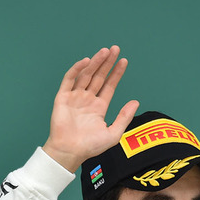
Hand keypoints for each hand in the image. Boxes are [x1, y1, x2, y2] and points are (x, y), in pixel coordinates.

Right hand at [42, 46, 139, 172]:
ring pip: (86, 75)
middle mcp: (87, 100)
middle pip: (99, 76)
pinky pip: (70, 79)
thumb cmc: (90, 147)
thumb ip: (124, 117)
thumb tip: (136, 102)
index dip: (116, 73)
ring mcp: (75, 97)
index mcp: (99, 107)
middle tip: (115, 49)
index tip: (124, 61)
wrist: (70, 151)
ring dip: (95, 62)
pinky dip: (77, 69)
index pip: (109, 86)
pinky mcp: (63, 97)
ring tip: (105, 51)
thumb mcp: (113, 133)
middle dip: (107, 63)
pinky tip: (87, 61)